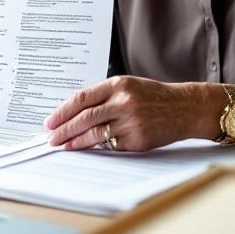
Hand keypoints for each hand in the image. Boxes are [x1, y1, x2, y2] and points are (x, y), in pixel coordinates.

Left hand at [45, 76, 212, 151]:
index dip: (62, 112)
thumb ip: (103, 96)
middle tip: (52, 138)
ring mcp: (131, 122)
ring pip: (95, 135)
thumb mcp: (128, 86)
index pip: (81, 99)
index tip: (50, 121)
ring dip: (76, 142)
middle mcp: (123, 102)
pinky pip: (112, 146)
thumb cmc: (154, 96)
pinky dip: (99, 148)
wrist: (184, 107)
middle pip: (84, 118)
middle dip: (64, 130)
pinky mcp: (138, 140)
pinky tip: (89, 149)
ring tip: (65, 146)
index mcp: (118, 85)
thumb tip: (73, 113)